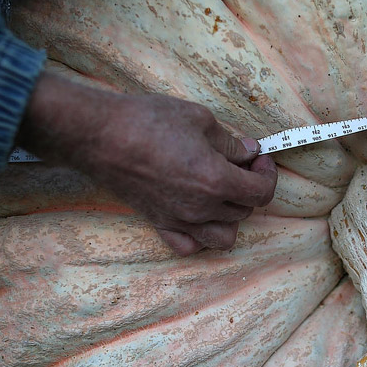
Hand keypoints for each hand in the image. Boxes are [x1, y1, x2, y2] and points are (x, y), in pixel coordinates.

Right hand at [17, 73, 276, 255]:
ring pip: (223, 236)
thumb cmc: (146, 121)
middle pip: (245, 212)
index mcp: (216, 180)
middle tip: (239, 165)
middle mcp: (201, 208)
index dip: (267, 174)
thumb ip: (230, 142)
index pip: (261, 193)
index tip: (259, 159)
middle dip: (248, 188)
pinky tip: (197, 214)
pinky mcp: (159, 224)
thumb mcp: (199, 119)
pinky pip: (190, 246)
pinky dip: (200, 237)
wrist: (98, 135)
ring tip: (221, 193)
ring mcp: (180, 220)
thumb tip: (249, 152)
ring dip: (230, 216)